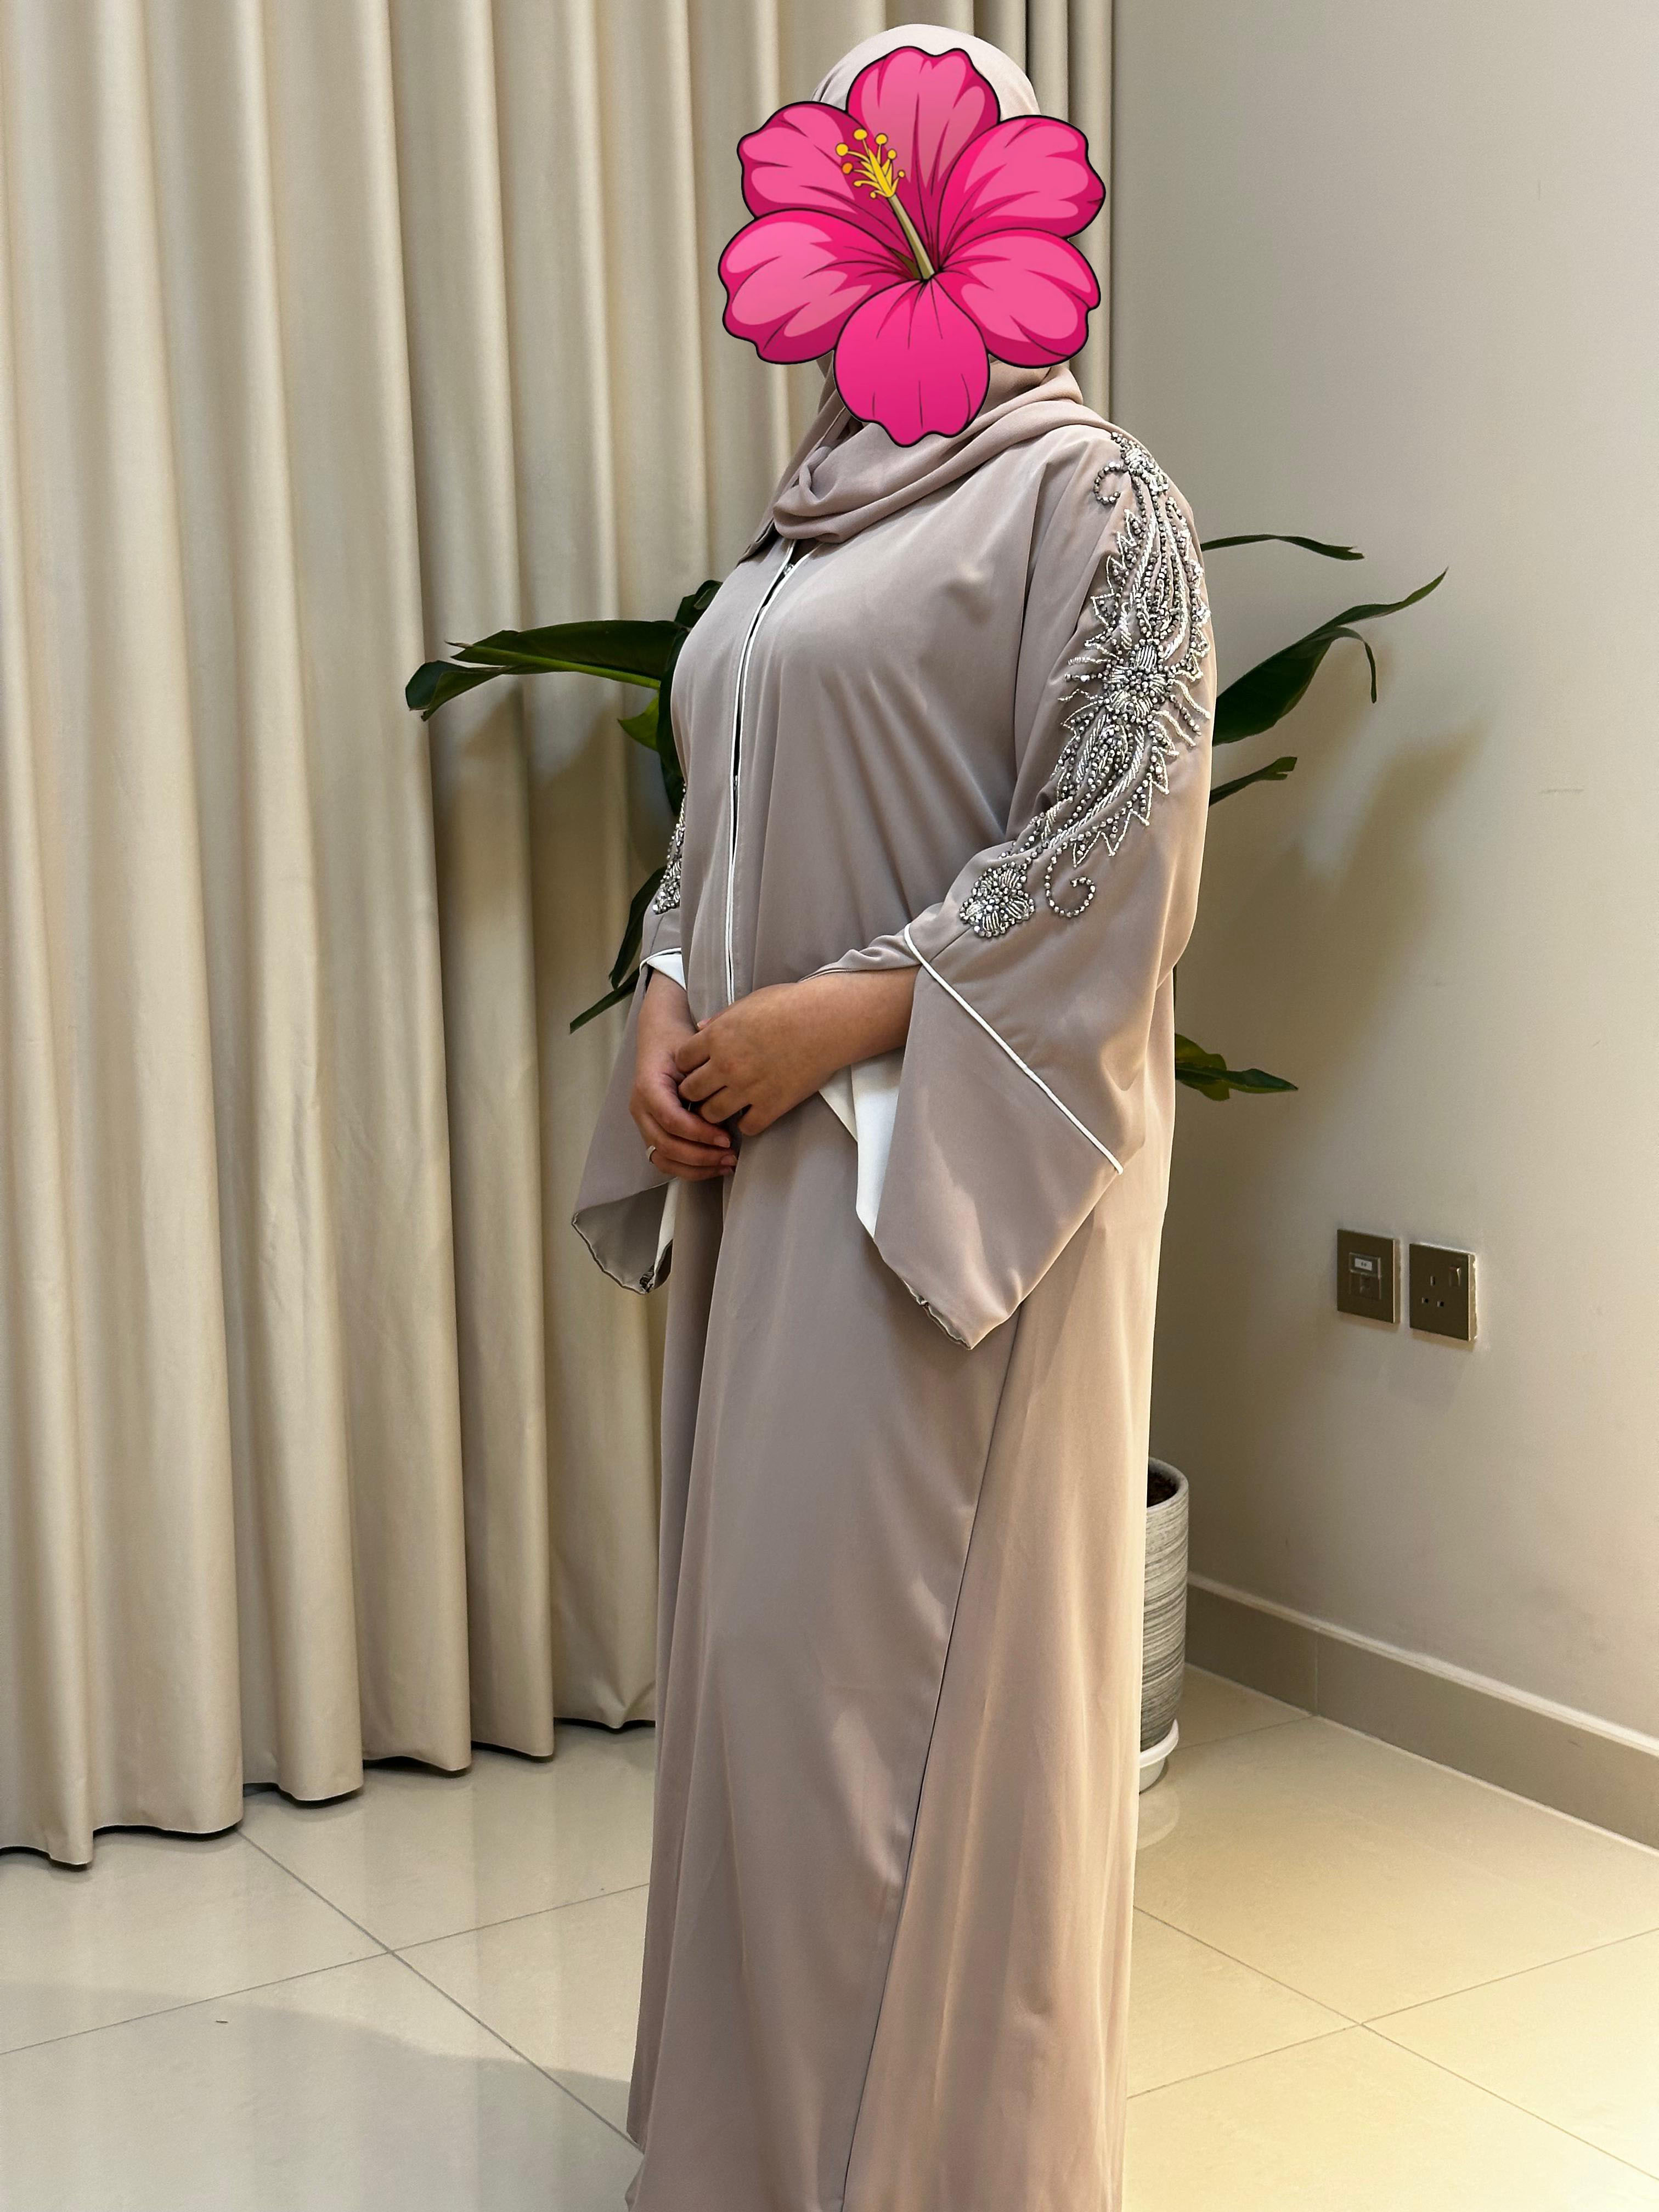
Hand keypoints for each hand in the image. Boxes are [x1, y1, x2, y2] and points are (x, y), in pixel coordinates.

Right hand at [630, 971, 736, 1180]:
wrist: (660, 1036)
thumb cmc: (678, 1042)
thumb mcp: (691, 1052)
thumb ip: (703, 1078)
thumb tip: (728, 1105)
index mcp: (648, 1087)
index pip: (671, 1119)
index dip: (699, 1133)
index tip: (727, 1138)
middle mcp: (640, 1109)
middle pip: (666, 1145)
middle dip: (701, 1156)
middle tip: (730, 1155)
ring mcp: (643, 1123)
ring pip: (664, 1158)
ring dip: (696, 1167)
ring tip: (725, 1164)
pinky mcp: (651, 1131)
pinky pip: (665, 1159)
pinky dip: (689, 1168)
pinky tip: (713, 1166)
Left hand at [674, 969, 914, 1137]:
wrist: (827, 1021)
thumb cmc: (790, 1004)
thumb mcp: (748, 1003)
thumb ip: (720, 1020)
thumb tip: (700, 1030)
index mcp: (717, 1037)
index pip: (681, 1060)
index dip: (687, 1065)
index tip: (697, 1066)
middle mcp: (726, 1065)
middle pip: (690, 1090)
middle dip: (695, 1091)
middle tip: (707, 1090)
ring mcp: (748, 1088)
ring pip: (711, 1114)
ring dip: (715, 1111)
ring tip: (726, 1105)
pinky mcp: (771, 1105)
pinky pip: (746, 1127)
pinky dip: (746, 1123)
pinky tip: (753, 1113)